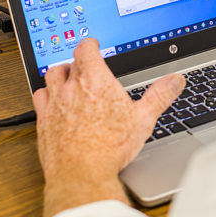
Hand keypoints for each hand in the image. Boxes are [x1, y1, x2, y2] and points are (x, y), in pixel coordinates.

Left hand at [33, 38, 185, 216]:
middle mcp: (71, 88)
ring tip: (68, 79)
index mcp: (95, 81)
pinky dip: (46, 94)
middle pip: (69, 62)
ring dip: (60, 74)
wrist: (82, 172)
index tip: (93, 45)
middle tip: (86, 67)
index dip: (90, 44)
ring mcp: (54, 103)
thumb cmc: (110, 147)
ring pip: (51, 76)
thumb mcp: (143, 119)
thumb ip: (160, 96)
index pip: (86, 49)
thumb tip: (175, 81)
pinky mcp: (43, 119)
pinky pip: (39, 97)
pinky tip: (52, 101)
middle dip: (78, 62)